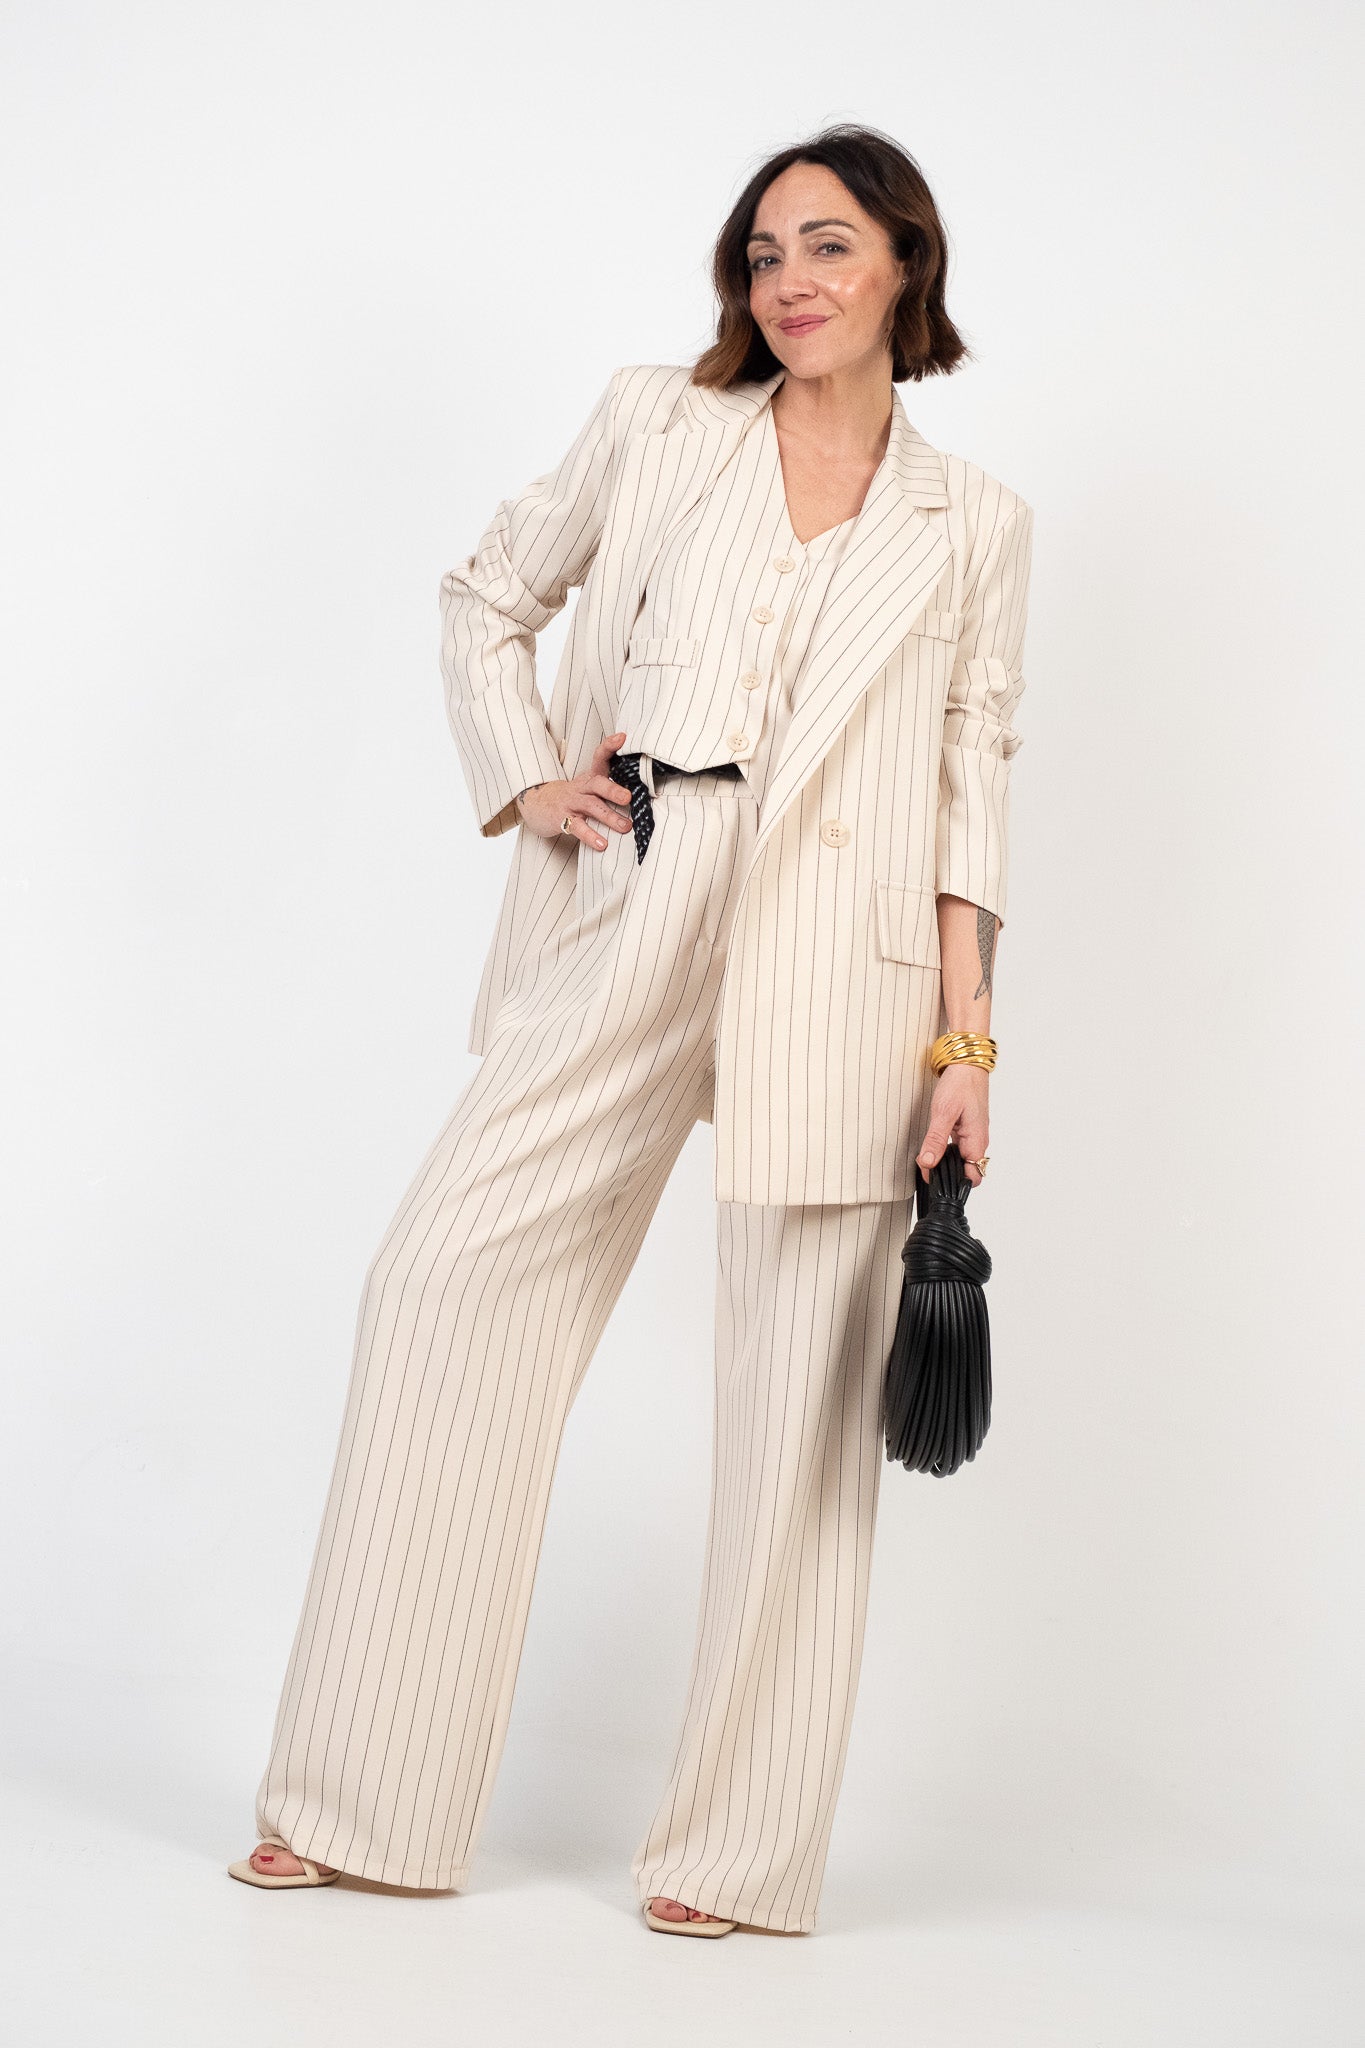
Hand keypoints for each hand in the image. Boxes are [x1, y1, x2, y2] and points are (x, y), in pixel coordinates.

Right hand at [516, 732, 633, 847]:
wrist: (536, 804)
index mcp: (590, 777)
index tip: (622, 738)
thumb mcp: (588, 786)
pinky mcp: (563, 819)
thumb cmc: (572, 796)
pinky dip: (590, 836)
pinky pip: (578, 827)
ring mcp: (572, 803)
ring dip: (609, 817)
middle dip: (613, 790)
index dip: (609, 746)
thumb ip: (610, 786)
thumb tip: (642, 791)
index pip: (599, 757)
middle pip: (597, 784)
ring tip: (625, 827)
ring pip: (591, 807)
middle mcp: (581, 788)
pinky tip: (602, 844)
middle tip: (628, 797)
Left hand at [916, 1063, 988, 1187]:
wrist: (967, 1063)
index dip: (955, 1183)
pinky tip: (934, 1145)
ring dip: (945, 1161)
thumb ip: (935, 1140)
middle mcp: (978, 1140)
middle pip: (966, 1171)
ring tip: (927, 1157)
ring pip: (961, 1159)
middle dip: (947, 1174)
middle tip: (925, 1167)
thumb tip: (928, 1163)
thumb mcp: (943, 1112)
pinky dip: (946, 1150)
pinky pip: (958, 1147)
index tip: (934, 1178)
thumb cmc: (960, 1083)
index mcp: (977, 1140)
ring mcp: (973, 1134)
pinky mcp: (967, 1127)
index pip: (973, 1177)